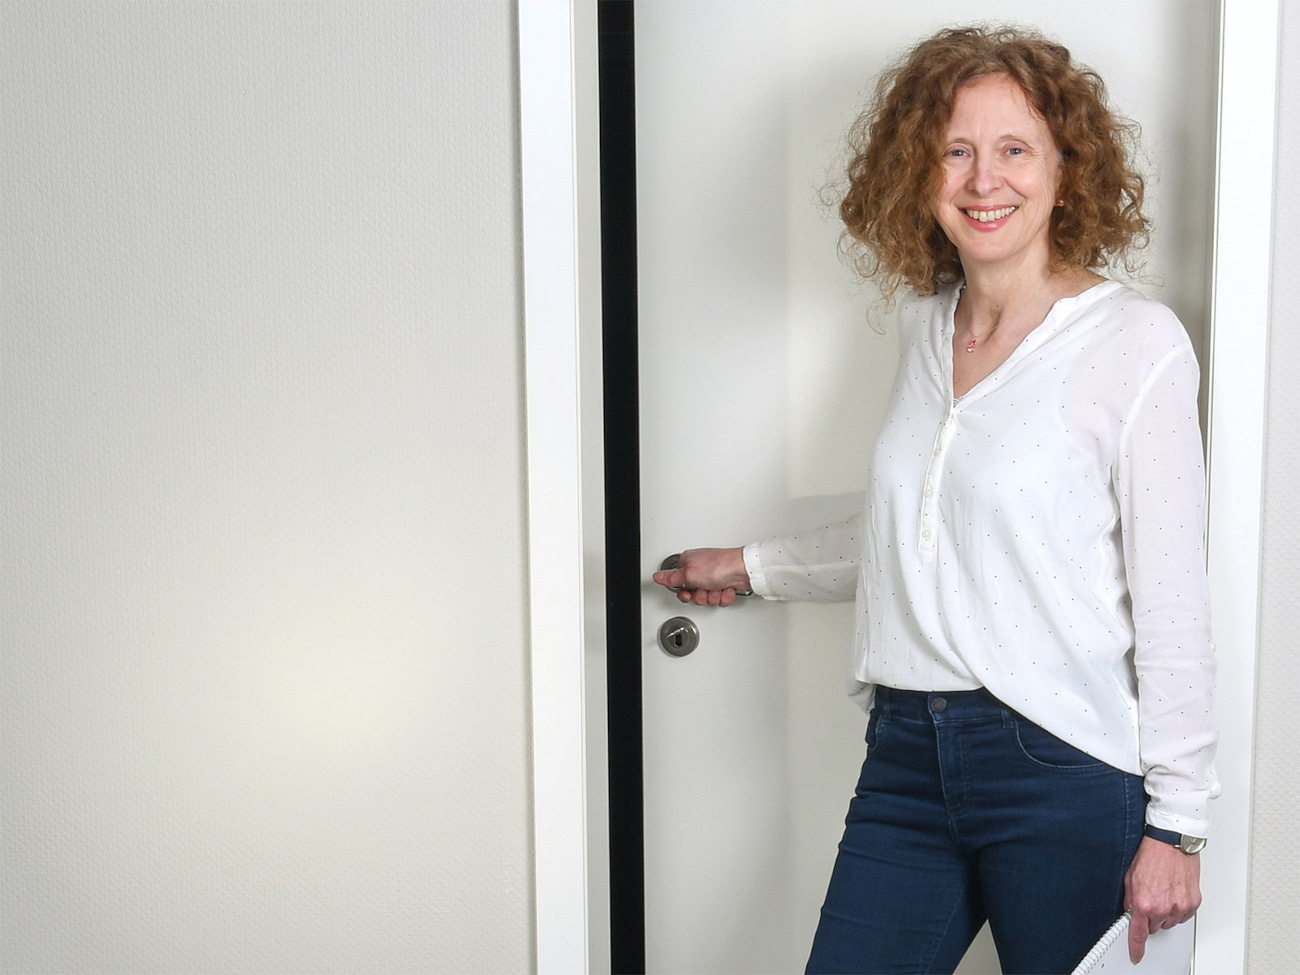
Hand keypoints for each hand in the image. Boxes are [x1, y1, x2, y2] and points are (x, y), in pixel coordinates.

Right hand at [652, 547, 750, 606]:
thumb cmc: (719, 566)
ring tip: (718, 588)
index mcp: (689, 563)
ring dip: (713, 596)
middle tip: (705, 590)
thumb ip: (671, 578)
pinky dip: (724, 596)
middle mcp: (700, 570)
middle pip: (693, 593)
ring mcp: (713, 577)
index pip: (678, 583)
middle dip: (701, 596)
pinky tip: (726, 588)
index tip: (688, 593)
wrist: (744, 570)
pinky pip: (719, 598)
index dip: (684, 592)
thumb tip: (657, 576)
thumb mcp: (689, 574)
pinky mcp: (724, 584)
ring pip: (707, 598)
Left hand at [1124, 836, 1200, 963]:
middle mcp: (1162, 908)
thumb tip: (1130, 913)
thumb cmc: (1151, 856)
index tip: (1136, 955)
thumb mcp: (1130, 878)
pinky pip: (1183, 916)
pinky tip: (1173, 892)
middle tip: (1150, 898)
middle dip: (1150, 916)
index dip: (1136, 947)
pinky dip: (1178, 908)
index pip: (1138, 933)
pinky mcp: (1192, 903)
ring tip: (1163, 891)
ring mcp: (1180, 907)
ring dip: (1165, 912)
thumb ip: (1130, 900)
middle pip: (1154, 927)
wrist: (1171, 844)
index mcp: (1144, 903)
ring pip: (1169, 922)